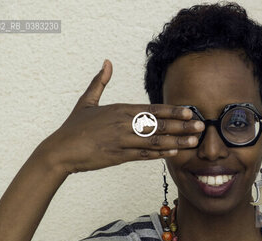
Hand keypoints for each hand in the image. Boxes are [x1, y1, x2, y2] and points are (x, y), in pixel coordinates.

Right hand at [39, 59, 202, 173]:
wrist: (61, 150)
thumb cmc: (75, 127)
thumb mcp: (86, 101)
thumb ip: (100, 82)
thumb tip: (107, 62)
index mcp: (120, 110)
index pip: (152, 109)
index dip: (172, 110)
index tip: (189, 111)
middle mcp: (124, 124)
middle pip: (158, 125)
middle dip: (181, 126)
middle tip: (200, 127)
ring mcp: (122, 141)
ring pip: (154, 141)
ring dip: (176, 141)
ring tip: (193, 142)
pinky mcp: (118, 156)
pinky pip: (143, 155)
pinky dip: (159, 154)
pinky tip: (173, 153)